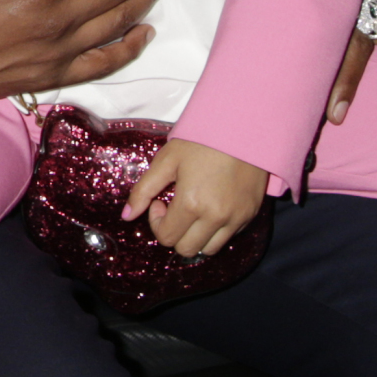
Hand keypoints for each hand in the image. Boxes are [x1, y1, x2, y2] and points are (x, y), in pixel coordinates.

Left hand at [123, 138, 269, 259]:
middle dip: (175, 233)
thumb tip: (126, 216)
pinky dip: (216, 230)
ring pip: (209, 249)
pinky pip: (229, 236)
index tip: (161, 201)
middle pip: (186, 249)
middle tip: (175, 207)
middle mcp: (216, 217)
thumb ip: (143, 190)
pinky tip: (212, 206)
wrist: (243, 127)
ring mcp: (236, 218)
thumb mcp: (167, 160)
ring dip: (196, 236)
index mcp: (192, 204)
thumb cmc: (201, 140)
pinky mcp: (250, 215)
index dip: (157, 222)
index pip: (166, 237)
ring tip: (194, 211)